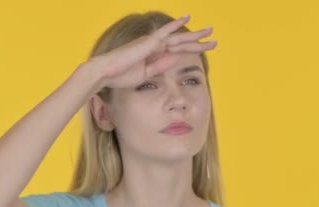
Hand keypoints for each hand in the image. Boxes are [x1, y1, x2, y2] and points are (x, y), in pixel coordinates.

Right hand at [90, 15, 216, 89]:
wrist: (105, 73)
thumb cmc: (120, 75)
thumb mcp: (145, 74)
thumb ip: (159, 67)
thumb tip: (174, 60)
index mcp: (153, 55)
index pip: (176, 51)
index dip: (191, 50)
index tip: (203, 49)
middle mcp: (154, 46)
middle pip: (181, 43)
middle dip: (198, 41)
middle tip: (214, 40)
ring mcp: (152, 43)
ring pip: (178, 38)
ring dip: (194, 35)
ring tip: (210, 31)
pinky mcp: (148, 43)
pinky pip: (166, 32)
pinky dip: (176, 25)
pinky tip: (187, 19)